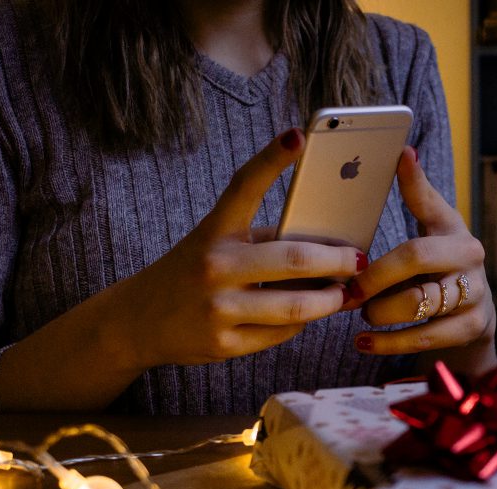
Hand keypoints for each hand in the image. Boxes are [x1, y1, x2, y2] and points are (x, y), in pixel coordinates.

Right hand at [113, 128, 365, 369]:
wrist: (138, 321)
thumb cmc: (192, 272)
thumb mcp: (215, 243)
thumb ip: (262, 240)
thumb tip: (327, 246)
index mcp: (214, 230)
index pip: (245, 186)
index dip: (272, 159)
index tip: (299, 136)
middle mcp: (214, 265)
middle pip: (295, 259)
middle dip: (338, 260)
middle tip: (358, 260)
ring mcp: (218, 308)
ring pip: (296, 306)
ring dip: (329, 301)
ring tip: (343, 294)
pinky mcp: (223, 344)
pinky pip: (280, 334)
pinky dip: (301, 324)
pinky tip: (308, 316)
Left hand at [345, 146, 496, 372]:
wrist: (476, 309)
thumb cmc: (443, 260)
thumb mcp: (435, 224)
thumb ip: (418, 193)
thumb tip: (404, 152)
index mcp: (457, 234)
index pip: (419, 240)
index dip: (383, 258)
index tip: (353, 261)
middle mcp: (471, 264)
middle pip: (416, 274)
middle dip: (375, 286)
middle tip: (350, 293)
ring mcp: (475, 298)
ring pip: (419, 309)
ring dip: (381, 314)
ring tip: (362, 314)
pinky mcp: (472, 328)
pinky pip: (425, 339)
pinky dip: (389, 343)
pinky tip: (364, 343)